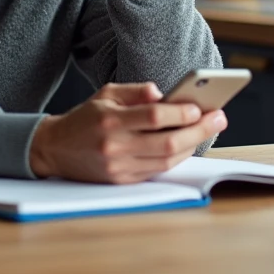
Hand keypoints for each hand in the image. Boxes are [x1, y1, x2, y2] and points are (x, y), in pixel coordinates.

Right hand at [28, 82, 226, 183]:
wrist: (54, 149)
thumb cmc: (85, 117)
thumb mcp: (105, 94)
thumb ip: (136, 92)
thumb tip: (163, 94)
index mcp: (110, 120)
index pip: (154, 117)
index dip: (181, 112)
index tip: (200, 106)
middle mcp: (116, 146)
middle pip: (168, 142)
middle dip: (199, 131)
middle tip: (218, 119)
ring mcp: (119, 168)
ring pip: (167, 160)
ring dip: (193, 145)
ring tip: (208, 130)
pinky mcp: (122, 181)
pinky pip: (157, 170)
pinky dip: (176, 157)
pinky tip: (188, 144)